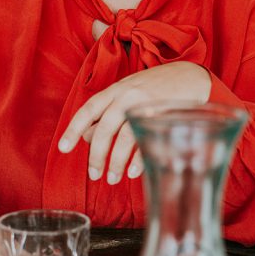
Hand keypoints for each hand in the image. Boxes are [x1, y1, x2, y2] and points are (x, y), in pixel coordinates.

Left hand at [58, 62, 210, 183]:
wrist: (191, 76)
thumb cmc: (155, 87)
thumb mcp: (128, 89)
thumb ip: (108, 109)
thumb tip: (87, 135)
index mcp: (116, 90)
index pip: (88, 110)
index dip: (73, 129)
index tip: (63, 148)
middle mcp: (127, 97)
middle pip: (104, 129)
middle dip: (97, 155)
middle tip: (94, 174)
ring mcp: (146, 107)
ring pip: (124, 139)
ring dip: (116, 163)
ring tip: (113, 179)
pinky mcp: (164, 117)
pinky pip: (147, 142)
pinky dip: (138, 160)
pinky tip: (133, 172)